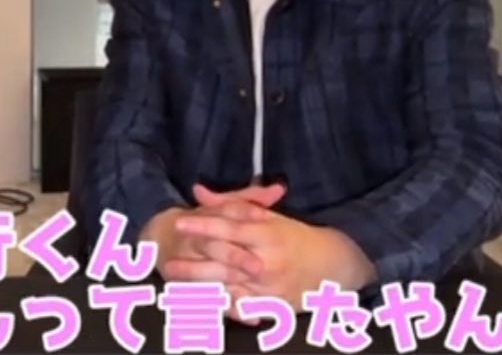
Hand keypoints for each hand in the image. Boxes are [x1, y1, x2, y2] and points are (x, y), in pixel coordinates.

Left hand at [173, 186, 375, 311]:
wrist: (334, 264)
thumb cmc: (296, 237)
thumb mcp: (267, 216)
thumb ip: (231, 205)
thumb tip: (198, 192)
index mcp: (267, 234)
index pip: (229, 227)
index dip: (203, 224)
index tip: (179, 222)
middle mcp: (268, 262)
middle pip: (225, 261)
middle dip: (193, 264)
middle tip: (166, 263)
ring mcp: (270, 288)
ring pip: (230, 289)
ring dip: (201, 290)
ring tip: (175, 288)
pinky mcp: (274, 308)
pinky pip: (243, 310)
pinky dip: (222, 308)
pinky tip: (201, 307)